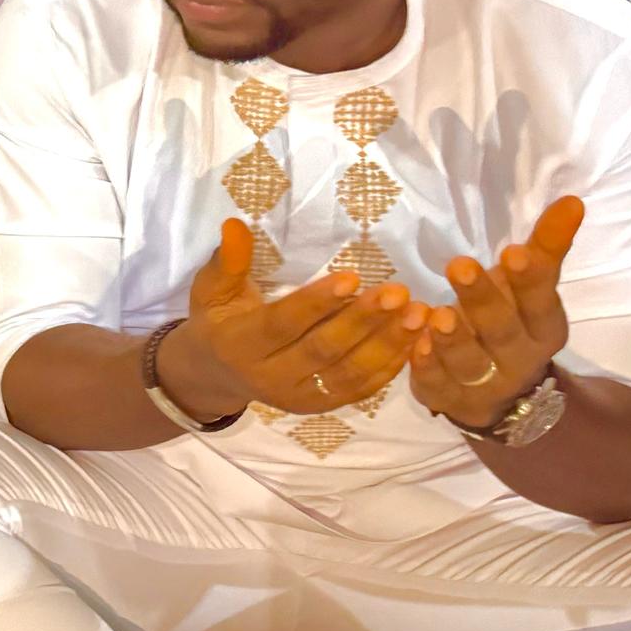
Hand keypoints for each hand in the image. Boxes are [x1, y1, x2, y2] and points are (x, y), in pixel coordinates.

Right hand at [163, 219, 412, 420]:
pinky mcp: (321, 406)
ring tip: (417, 313)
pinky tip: (415, 338)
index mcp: (240, 346)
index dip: (316, 304)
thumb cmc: (219, 320)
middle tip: (397, 292)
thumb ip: (228, 262)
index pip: (283, 325)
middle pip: (322, 351)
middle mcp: (269, 379)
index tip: (352, 277)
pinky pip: (361, 389)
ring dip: (386, 344)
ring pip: (348, 373)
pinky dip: (392, 365)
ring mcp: (298, 397)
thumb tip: (235, 225)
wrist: (217, 374)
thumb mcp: (212, 290)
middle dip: (362, 322)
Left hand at [405, 198, 581, 433]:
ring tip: (437, 313)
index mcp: (543, 329)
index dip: (529, 281)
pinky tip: (414, 345)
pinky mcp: (448, 397)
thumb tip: (571, 201)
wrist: (501, 393)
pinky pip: (436, 383)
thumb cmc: (512, 322)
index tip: (513, 253)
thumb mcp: (529, 289)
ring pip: (469, 362)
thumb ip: (545, 248)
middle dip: (482, 299)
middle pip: (501, 330)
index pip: (541, 303)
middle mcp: (518, 359)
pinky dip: (426, 366)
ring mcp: (483, 384)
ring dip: (452, 339)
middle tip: (459, 266)